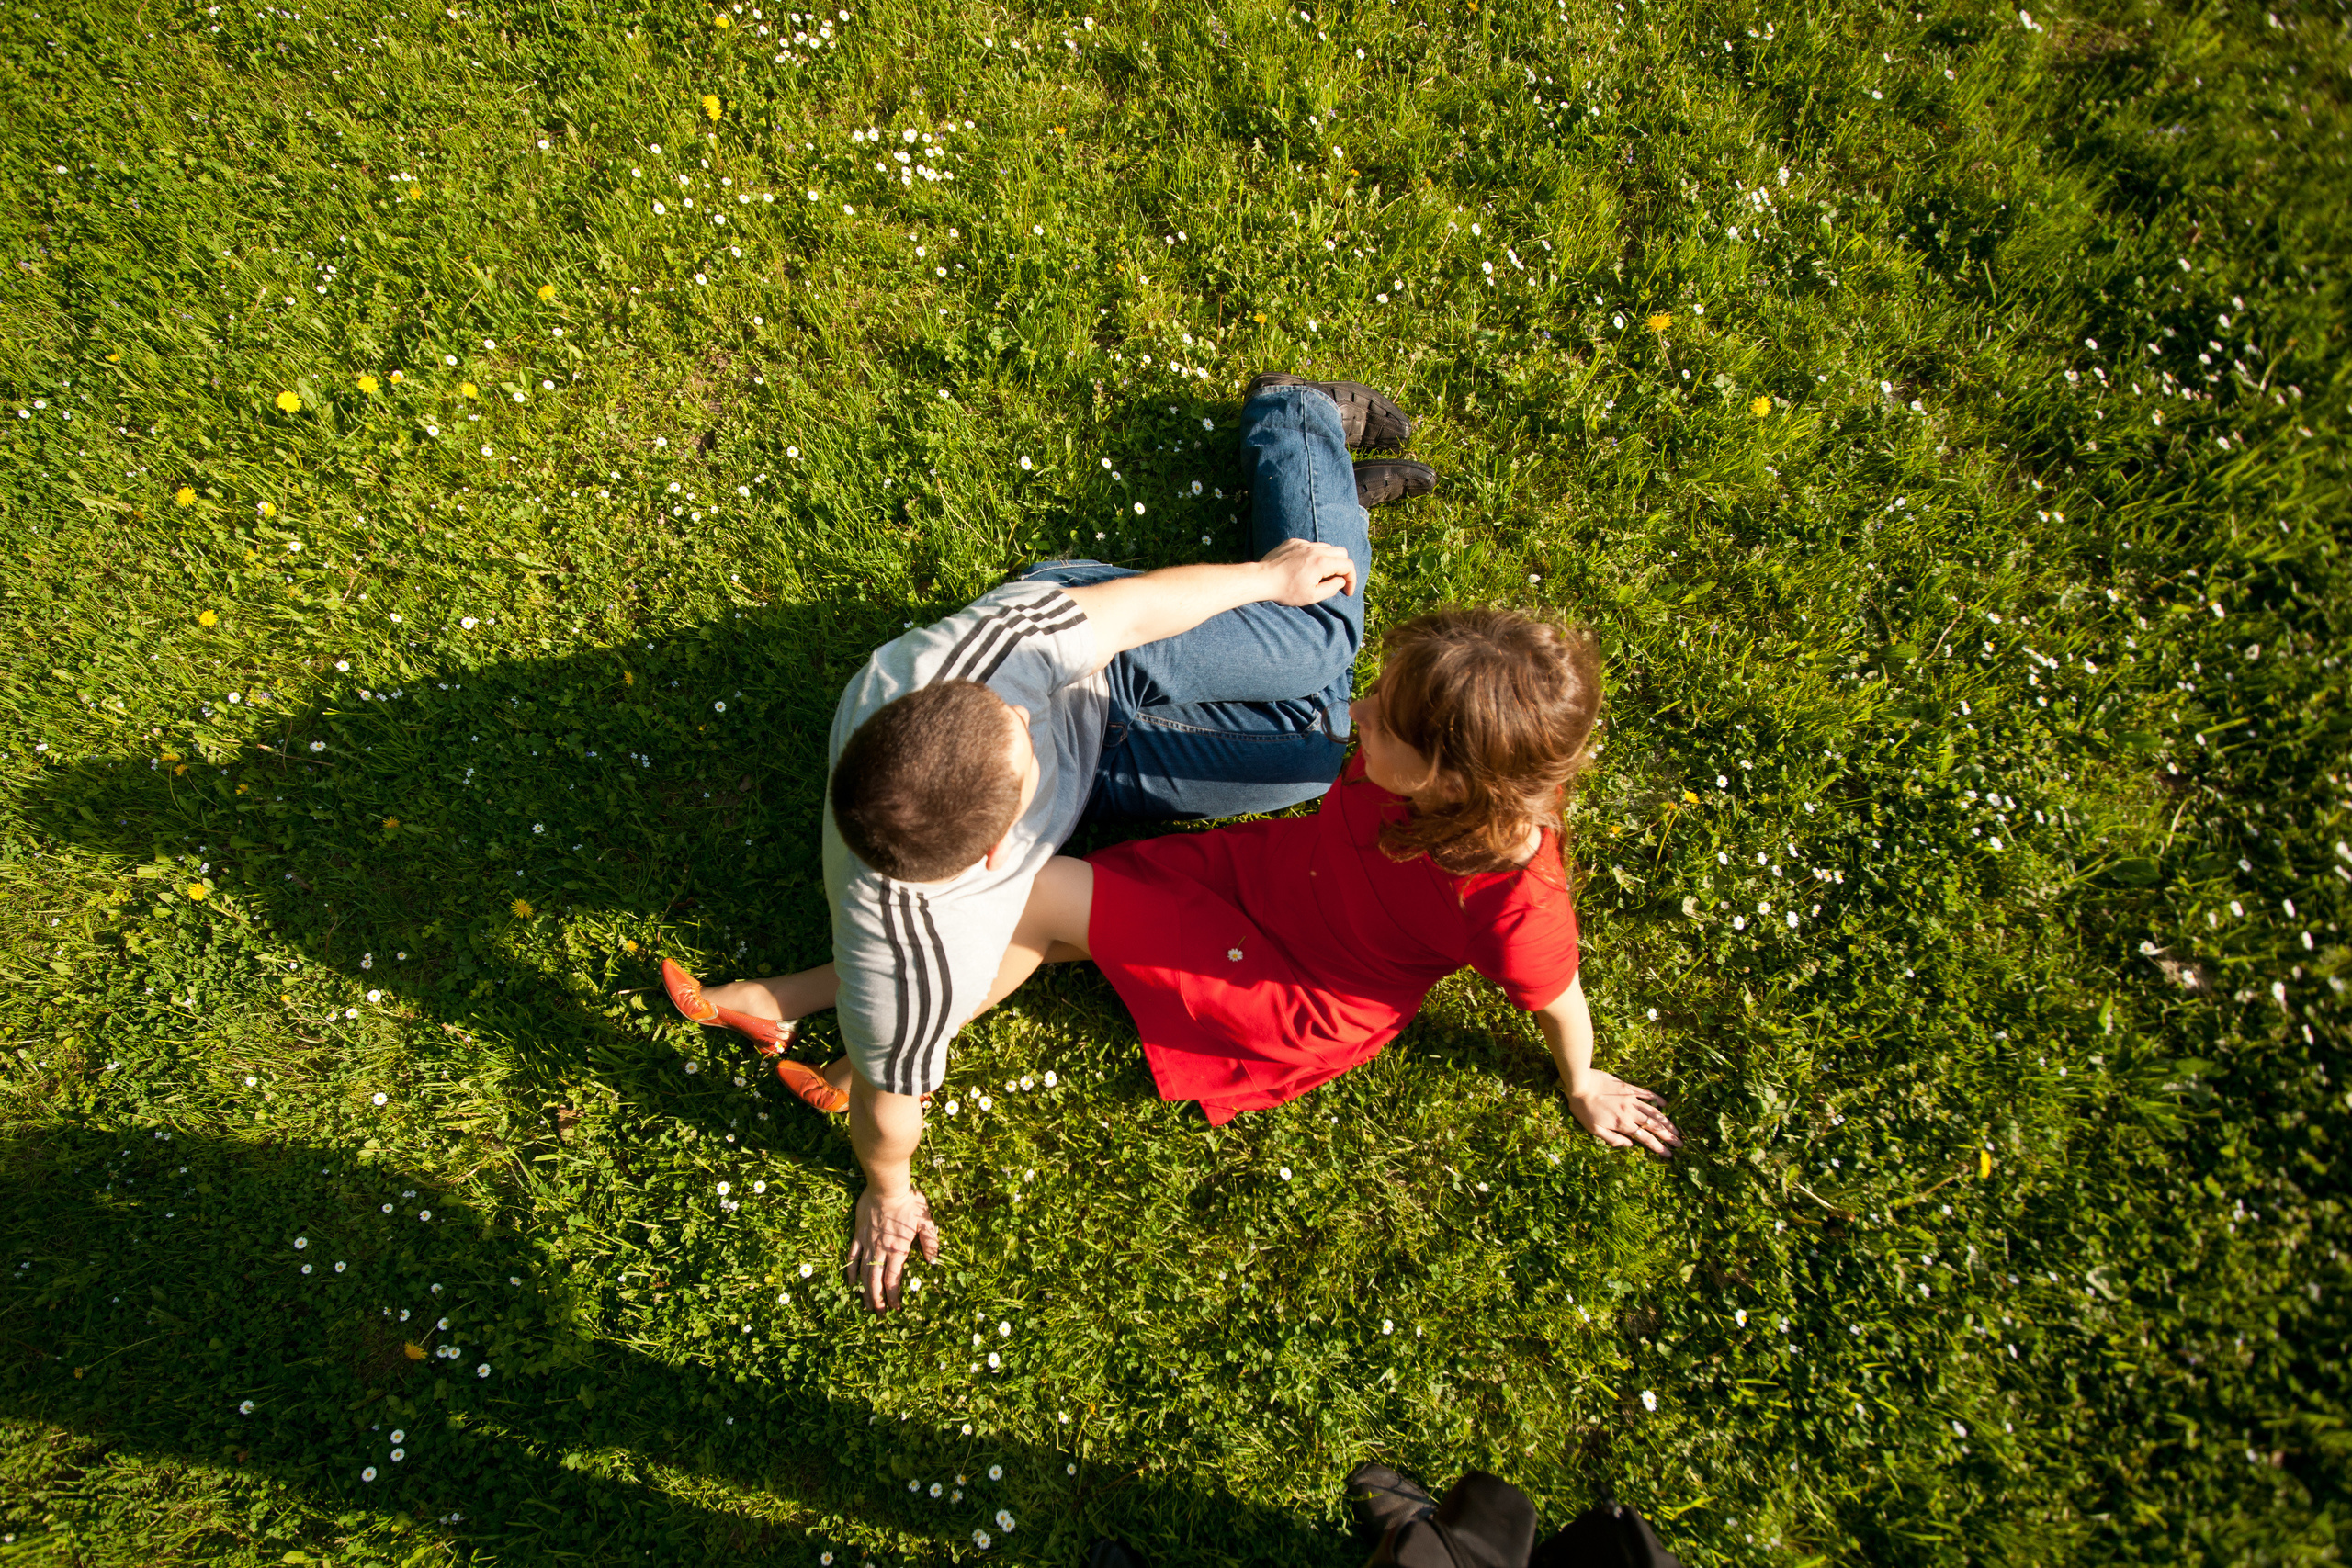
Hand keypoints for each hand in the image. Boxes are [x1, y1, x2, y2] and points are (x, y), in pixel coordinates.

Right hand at [844, 1186, 939, 1311]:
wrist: (887, 1186)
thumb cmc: (909, 1203)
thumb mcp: (926, 1221)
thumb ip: (930, 1242)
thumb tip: (933, 1261)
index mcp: (898, 1250)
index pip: (893, 1280)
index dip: (894, 1296)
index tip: (896, 1308)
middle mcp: (880, 1250)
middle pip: (876, 1281)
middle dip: (877, 1300)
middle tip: (879, 1314)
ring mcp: (867, 1243)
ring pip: (863, 1272)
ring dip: (864, 1290)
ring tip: (865, 1304)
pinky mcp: (858, 1234)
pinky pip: (852, 1256)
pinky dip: (850, 1270)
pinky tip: (851, 1282)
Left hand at [1257, 537, 1357, 605]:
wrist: (1262, 579)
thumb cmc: (1286, 590)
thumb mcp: (1312, 596)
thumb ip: (1331, 588)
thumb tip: (1341, 581)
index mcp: (1322, 562)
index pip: (1348, 565)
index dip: (1352, 579)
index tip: (1347, 591)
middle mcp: (1314, 549)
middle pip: (1341, 552)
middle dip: (1342, 567)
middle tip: (1335, 580)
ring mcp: (1303, 544)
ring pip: (1326, 547)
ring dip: (1328, 559)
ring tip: (1319, 574)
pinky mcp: (1293, 542)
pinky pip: (1310, 545)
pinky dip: (1313, 554)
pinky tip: (1304, 567)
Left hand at [1565, 1071, 1680, 1155]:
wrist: (1580, 1083)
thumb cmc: (1583, 1108)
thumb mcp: (1593, 1129)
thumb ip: (1612, 1139)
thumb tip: (1629, 1144)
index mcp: (1622, 1125)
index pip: (1645, 1139)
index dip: (1659, 1147)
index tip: (1670, 1154)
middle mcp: (1630, 1113)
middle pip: (1654, 1126)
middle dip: (1669, 1136)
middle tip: (1680, 1143)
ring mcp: (1631, 1099)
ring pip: (1653, 1112)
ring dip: (1666, 1121)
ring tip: (1676, 1129)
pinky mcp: (1629, 1088)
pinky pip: (1647, 1094)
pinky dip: (1657, 1099)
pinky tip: (1665, 1104)